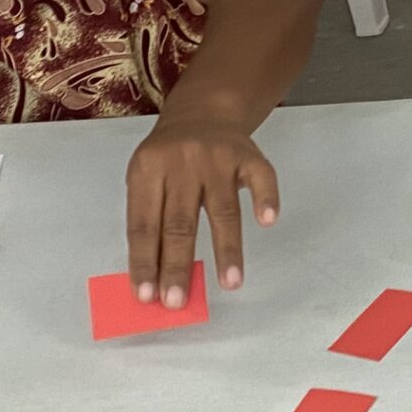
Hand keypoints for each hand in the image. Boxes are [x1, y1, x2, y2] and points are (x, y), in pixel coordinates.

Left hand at [124, 107, 279, 304]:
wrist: (202, 111)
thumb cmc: (169, 156)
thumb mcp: (147, 177)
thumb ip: (150, 219)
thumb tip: (156, 277)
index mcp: (148, 169)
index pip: (143, 224)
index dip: (145, 261)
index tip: (146, 295)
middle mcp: (182, 163)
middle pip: (179, 222)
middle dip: (177, 266)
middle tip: (177, 300)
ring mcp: (217, 158)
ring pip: (222, 210)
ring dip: (226, 250)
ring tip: (229, 282)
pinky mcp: (248, 155)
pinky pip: (261, 179)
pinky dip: (266, 199)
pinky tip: (267, 222)